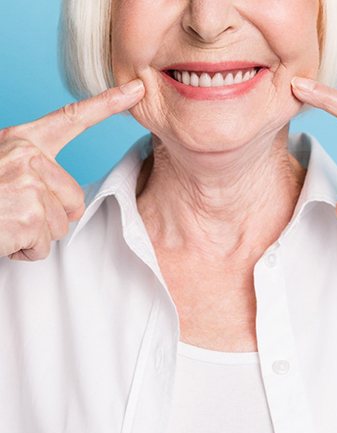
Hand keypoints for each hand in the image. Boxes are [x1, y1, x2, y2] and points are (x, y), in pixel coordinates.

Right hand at [0, 78, 144, 260]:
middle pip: (74, 197)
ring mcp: (30, 183)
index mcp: (23, 140)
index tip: (136, 91)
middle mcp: (28, 155)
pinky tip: (4, 236)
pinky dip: (25, 250)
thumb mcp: (4, 170)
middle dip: (50, 215)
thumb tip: (69, 200)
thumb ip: (37, 171)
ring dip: (35, 233)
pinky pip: (45, 244)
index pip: (72, 118)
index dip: (107, 104)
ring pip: (61, 223)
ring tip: (5, 220)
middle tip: (13, 210)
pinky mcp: (31, 213)